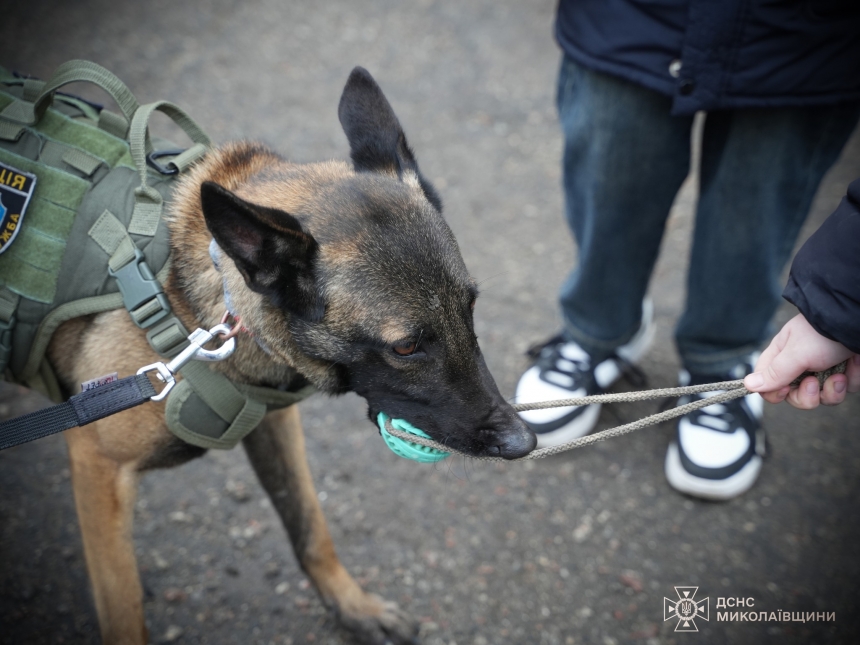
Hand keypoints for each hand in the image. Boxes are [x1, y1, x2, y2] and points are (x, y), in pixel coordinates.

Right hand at [743, 314, 859, 408]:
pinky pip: (844, 388)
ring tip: (840, 375)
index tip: (786, 389)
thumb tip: (747, 385)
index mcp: (783, 356)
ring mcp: (824, 369)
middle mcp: (801, 364)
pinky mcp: (845, 372)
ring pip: (821, 396)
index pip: (768, 383)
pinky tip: (852, 365)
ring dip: (832, 390)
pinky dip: (851, 379)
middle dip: (807, 396)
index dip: (774, 392)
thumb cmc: (824, 334)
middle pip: (795, 396)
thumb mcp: (796, 354)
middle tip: (814, 382)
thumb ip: (774, 373)